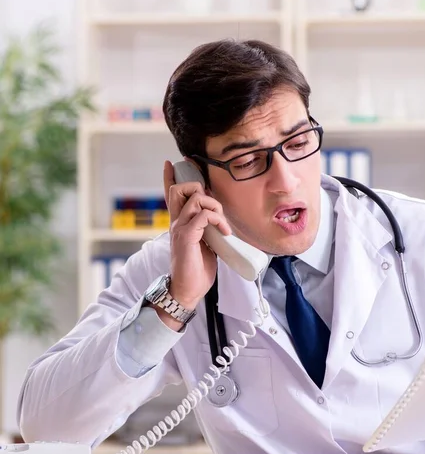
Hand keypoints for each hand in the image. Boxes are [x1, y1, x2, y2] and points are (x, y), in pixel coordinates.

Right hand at [158, 160, 230, 327]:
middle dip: (200, 187)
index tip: (172, 163)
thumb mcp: (205, 245)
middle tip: (214, 207)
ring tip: (222, 224)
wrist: (187, 290)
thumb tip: (221, 223)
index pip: (172, 195)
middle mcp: (176, 222)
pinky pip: (203, 215)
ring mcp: (180, 228)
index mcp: (180, 223)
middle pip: (180, 188)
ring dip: (214, 206)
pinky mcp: (186, 236)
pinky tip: (224, 232)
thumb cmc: (196, 270)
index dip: (170, 178)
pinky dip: (218, 220)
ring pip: (195, 198)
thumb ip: (207, 230)